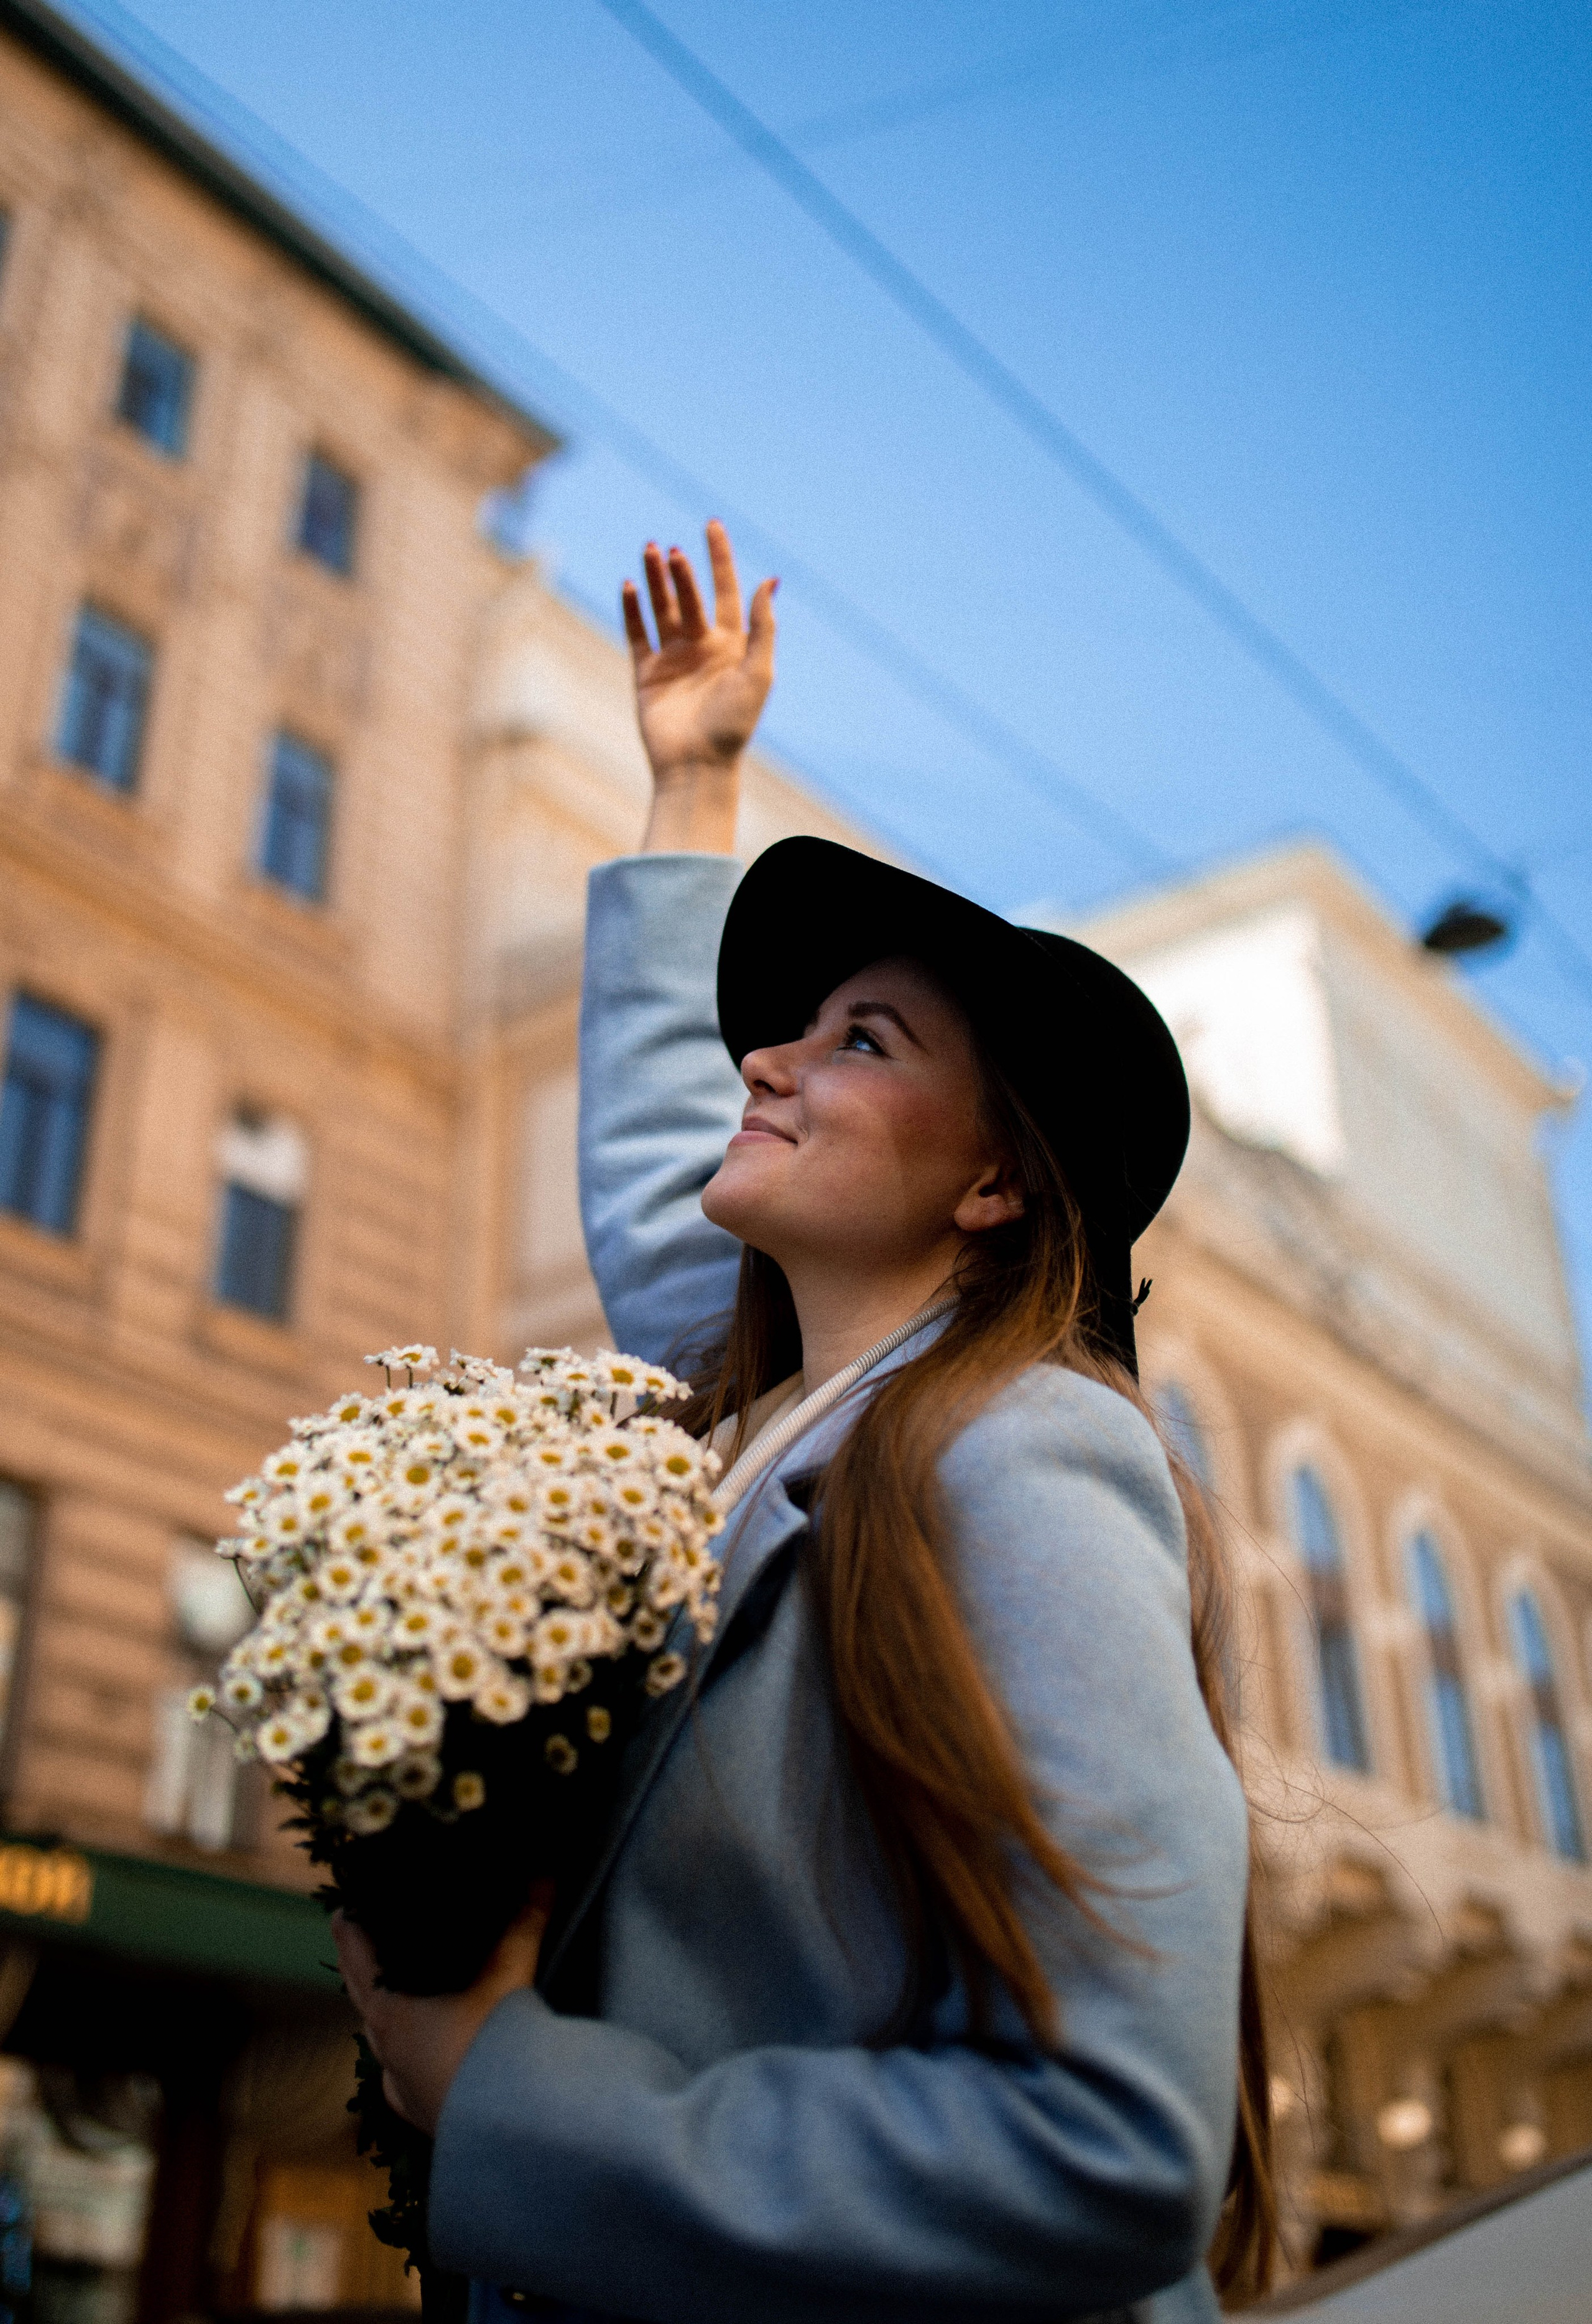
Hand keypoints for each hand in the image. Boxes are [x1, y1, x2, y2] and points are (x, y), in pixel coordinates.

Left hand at [333, 1888, 551, 2136]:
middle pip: (360, 1996)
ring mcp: (401, 2087)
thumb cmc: (497, 2052)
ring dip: (379, 2013)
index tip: (343, 1906)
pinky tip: (410, 2062)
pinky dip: (401, 2060)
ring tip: (389, 1992)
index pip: (356, 1956)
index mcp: (390, 2013)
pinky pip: (399, 2080)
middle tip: (361, 1938)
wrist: (509, 2135)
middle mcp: (386, 2052)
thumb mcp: (510, 1977)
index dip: (349, 1927)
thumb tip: (544, 1872)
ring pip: (376, 2041)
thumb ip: (525, 1922)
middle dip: (360, 1966)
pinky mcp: (422, 2114)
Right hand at [622, 521, 776, 853]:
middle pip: (689, 596)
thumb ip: (763, 627)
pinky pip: (637, 633)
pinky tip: (629, 585)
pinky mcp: (646, 673)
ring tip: (649, 550)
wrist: (696, 765)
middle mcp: (702, 647)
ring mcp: (672, 658)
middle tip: (671, 550)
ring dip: (655, 580)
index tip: (712, 525)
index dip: (720, 558)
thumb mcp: (758, 672)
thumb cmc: (733, 724)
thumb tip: (771, 579)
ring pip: (662, 608)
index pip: (725, 590)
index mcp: (732, 645)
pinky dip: (631, 610)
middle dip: (681, 571)